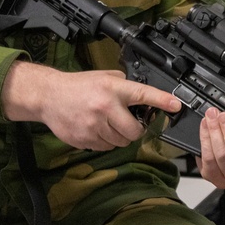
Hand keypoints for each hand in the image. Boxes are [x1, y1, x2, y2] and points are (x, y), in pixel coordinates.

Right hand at [0, 62, 181, 150]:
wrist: (49, 96)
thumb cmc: (78, 86)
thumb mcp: (104, 77)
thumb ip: (124, 85)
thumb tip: (144, 97)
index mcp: (113, 88)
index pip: (143, 94)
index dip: (162, 101)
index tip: (176, 105)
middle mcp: (105, 107)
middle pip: (135, 131)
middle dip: (135, 130)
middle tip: (129, 123)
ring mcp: (94, 125)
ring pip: (120, 142)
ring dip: (119, 136)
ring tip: (107, 123)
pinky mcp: (85, 139)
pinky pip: (105, 147)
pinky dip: (105, 141)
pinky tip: (96, 129)